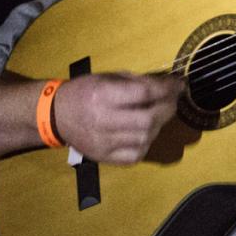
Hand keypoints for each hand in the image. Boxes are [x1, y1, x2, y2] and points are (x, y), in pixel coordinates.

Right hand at [52, 72, 183, 163]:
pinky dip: (147, 143)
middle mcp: (104, 121)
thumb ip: (138, 82)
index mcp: (103, 95)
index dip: (167, 89)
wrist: (56, 115)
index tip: (179, 84)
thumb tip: (168, 85)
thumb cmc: (84, 91)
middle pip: (148, 120)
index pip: (144, 93)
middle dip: (168, 108)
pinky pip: (136, 154)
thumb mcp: (108, 77)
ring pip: (145, 138)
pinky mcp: (105, 157)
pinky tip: (146, 133)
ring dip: (159, 125)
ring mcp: (104, 143)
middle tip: (173, 100)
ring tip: (159, 114)